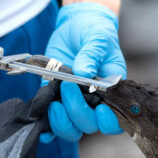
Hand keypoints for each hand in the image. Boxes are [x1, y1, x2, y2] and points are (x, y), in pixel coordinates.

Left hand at [40, 2, 126, 142]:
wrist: (76, 28)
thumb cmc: (94, 32)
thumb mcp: (97, 38)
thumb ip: (92, 55)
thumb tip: (83, 73)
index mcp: (111, 91)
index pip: (115, 119)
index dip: (108, 121)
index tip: (100, 108)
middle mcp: (94, 102)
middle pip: (90, 125)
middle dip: (78, 111)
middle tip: (68, 86)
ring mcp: (75, 103)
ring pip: (72, 129)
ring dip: (62, 122)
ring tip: (53, 104)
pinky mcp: (56, 100)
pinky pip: (53, 123)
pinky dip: (47, 128)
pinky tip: (41, 125)